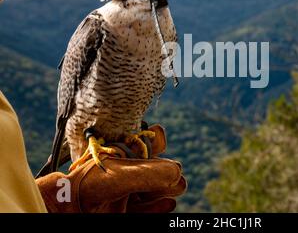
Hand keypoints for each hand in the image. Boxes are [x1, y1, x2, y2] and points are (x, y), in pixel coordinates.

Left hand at [35, 125, 185, 212]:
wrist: (66, 210)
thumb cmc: (88, 187)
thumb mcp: (120, 175)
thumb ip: (150, 172)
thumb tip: (177, 173)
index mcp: (124, 154)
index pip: (147, 142)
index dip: (156, 140)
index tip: (155, 145)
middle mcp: (128, 171)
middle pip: (158, 167)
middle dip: (166, 170)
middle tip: (169, 177)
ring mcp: (128, 192)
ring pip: (158, 188)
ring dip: (166, 189)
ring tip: (170, 190)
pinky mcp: (127, 211)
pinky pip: (150, 209)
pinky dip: (160, 208)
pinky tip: (168, 203)